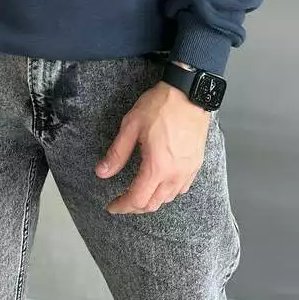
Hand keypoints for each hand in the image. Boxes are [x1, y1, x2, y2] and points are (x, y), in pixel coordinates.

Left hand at [96, 81, 209, 213]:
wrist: (190, 93)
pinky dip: (167, 192)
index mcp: (157, 167)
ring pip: (168, 198)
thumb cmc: (161, 106)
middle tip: (122, 200)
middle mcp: (175, 174)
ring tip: (138, 192)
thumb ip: (117, 153)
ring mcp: (188, 171)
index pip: (137, 199)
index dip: (122, 206)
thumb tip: (102, 172)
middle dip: (135, 207)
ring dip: (151, 200)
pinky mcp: (196, 164)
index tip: (111, 206)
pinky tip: (160, 183)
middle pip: (153, 204)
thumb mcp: (131, 125)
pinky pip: (181, 188)